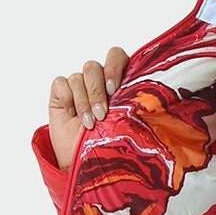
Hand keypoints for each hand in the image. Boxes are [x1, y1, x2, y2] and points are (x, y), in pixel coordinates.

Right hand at [49, 46, 128, 172]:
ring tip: (89, 123)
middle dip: (96, 92)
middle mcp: (98, 78)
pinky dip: (66, 99)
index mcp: (118, 80)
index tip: (114, 90)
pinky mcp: (60, 91)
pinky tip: (72, 115)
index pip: (116, 56)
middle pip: (93, 67)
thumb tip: (155, 104)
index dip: (114, 67)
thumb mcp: (126, 123)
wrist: (84, 158)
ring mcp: (78, 83)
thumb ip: (134, 106)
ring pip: (77, 77)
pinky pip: (61, 84)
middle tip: (101, 114)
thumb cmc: (109, 140)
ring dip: (83, 102)